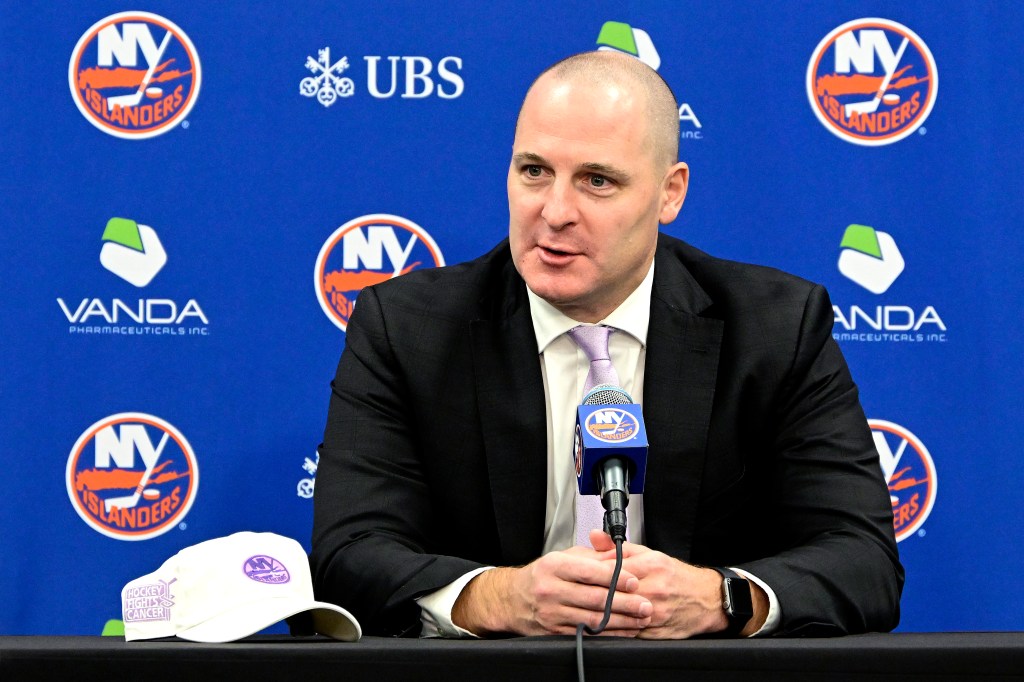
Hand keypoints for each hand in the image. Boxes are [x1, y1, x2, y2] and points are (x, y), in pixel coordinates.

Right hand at [451, 545, 652, 636]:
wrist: (513, 599)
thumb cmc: (543, 575)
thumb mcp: (563, 556)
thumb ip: (593, 556)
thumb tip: (620, 558)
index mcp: (554, 566)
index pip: (589, 571)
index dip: (615, 577)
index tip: (635, 581)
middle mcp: (551, 590)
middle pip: (595, 598)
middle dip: (625, 603)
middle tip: (645, 604)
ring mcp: (552, 613)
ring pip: (593, 619)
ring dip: (622, 621)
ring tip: (640, 619)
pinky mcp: (554, 632)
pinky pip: (586, 634)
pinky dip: (608, 634)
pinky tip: (623, 631)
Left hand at [590, 531, 763, 638]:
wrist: (706, 600)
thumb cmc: (677, 577)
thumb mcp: (650, 554)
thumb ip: (620, 548)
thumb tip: (595, 537)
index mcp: (651, 567)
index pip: (612, 568)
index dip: (592, 571)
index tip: (579, 572)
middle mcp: (654, 589)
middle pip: (613, 592)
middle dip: (592, 592)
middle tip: (577, 592)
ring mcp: (654, 613)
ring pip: (618, 615)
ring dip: (599, 613)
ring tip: (584, 609)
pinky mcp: (655, 631)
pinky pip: (627, 632)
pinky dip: (612, 629)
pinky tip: (601, 625)